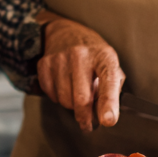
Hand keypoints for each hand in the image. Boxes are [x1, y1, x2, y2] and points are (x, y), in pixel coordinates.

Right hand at [37, 12, 123, 132]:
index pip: (108, 81)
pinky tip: (64, 86)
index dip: (108, 104)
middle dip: (85, 117)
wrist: (66, 32)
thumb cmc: (93, 54)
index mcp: (103, 56)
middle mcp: (81, 54)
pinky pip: (51, 94)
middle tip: (88, 124)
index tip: (108, 121)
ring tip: (76, 94)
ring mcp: (60, 58)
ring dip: (71, 106)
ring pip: (65, 100)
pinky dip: (58, 97)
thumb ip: (112, 88)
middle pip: (81, 98)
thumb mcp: (110, 64)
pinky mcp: (45, 63)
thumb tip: (106, 115)